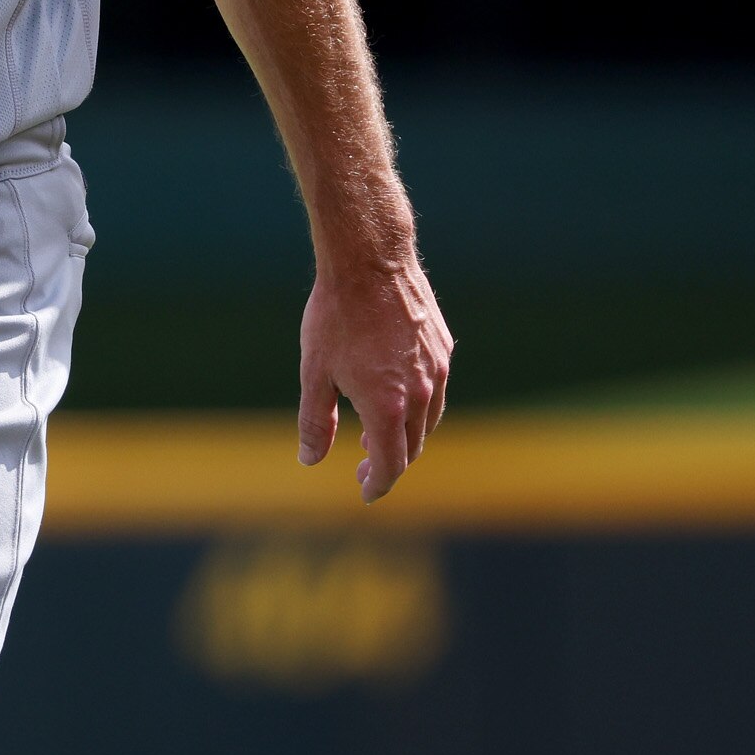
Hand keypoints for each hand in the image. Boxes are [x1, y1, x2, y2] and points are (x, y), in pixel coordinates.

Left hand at [298, 260, 451, 502]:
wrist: (369, 260)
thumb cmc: (335, 315)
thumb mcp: (314, 373)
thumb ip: (315, 422)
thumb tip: (311, 460)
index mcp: (389, 406)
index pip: (391, 466)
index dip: (377, 486)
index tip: (364, 493)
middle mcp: (422, 393)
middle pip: (412, 447)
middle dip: (389, 464)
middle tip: (363, 466)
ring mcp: (438, 369)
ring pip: (429, 420)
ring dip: (405, 436)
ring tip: (375, 434)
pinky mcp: (443, 347)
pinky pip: (436, 389)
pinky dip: (419, 405)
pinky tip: (396, 394)